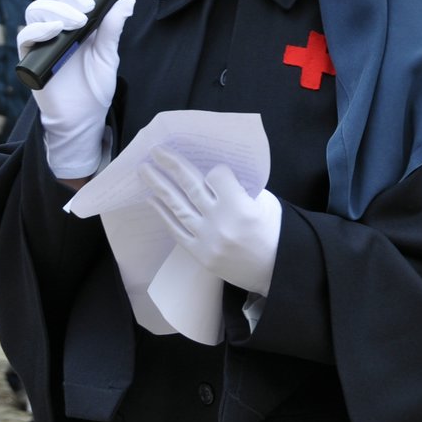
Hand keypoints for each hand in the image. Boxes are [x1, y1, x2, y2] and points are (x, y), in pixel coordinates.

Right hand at [16, 0, 134, 178]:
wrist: (83, 117)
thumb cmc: (95, 86)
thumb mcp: (108, 55)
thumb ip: (113, 28)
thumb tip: (128, 0)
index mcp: (77, 18)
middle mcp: (56, 23)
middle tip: (88, 7)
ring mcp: (41, 38)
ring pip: (37, 8)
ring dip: (58, 10)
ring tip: (78, 24)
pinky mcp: (29, 55)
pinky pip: (25, 34)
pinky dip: (39, 28)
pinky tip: (56, 30)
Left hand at [140, 147, 281, 295]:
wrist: (276, 271)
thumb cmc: (274, 232)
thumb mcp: (265, 203)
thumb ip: (241, 188)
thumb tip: (211, 174)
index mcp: (241, 207)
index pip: (217, 176)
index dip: (217, 170)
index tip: (217, 171)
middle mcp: (221, 222)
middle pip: (191, 187)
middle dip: (172, 165)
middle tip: (156, 151)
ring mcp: (207, 240)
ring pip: (178, 207)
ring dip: (159, 186)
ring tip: (145, 170)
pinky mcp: (200, 254)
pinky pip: (176, 230)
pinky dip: (163, 213)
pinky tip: (152, 199)